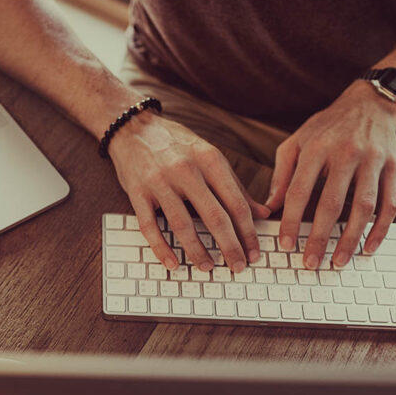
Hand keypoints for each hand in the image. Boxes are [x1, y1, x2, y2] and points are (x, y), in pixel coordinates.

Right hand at [109, 111, 270, 271]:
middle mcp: (186, 170)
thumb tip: (263, 213)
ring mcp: (159, 181)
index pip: (236, 203)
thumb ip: (235, 185)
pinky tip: (172, 262)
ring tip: (207, 268)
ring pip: (182, 224)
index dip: (248, 232)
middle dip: (229, 246)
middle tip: (238, 267)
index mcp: (209, 159)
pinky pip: (149, 225)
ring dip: (197, 251)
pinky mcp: (137, 192)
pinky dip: (161, 247)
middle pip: (213, 216)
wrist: (132, 127)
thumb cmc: (175, 143)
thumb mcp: (209, 156)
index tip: (254, 252)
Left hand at [266, 81, 395, 268]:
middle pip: (331, 203)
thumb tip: (269, 207)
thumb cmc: (325, 127)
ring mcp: (373, 160)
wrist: (369, 104)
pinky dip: (380, 229)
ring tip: (338, 261)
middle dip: (319, 237)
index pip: (299, 190)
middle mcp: (346, 153)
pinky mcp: (394, 167)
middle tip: (310, 263)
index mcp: (316, 148)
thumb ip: (282, 174)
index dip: (290, 220)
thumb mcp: (296, 142)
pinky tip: (368, 247)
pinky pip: (390, 204)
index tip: (285, 244)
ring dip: (351, 238)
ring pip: (363, 207)